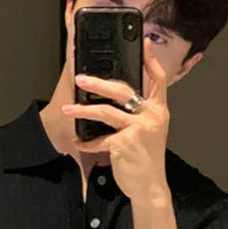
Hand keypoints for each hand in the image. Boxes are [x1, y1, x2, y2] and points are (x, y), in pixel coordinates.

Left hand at [60, 37, 169, 202]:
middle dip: (98, 83)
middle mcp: (151, 116)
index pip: (158, 79)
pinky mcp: (125, 144)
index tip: (143, 42)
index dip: (150, 60)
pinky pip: (100, 139)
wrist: (150, 187)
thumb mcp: (150, 132)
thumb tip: (114, 100)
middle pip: (123, 90)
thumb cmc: (146, 160)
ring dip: (83, 110)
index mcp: (159, 110)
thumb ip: (139, 114)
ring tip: (68, 109)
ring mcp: (139, 129)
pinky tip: (79, 142)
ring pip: (105, 112)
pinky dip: (88, 142)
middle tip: (80, 78)